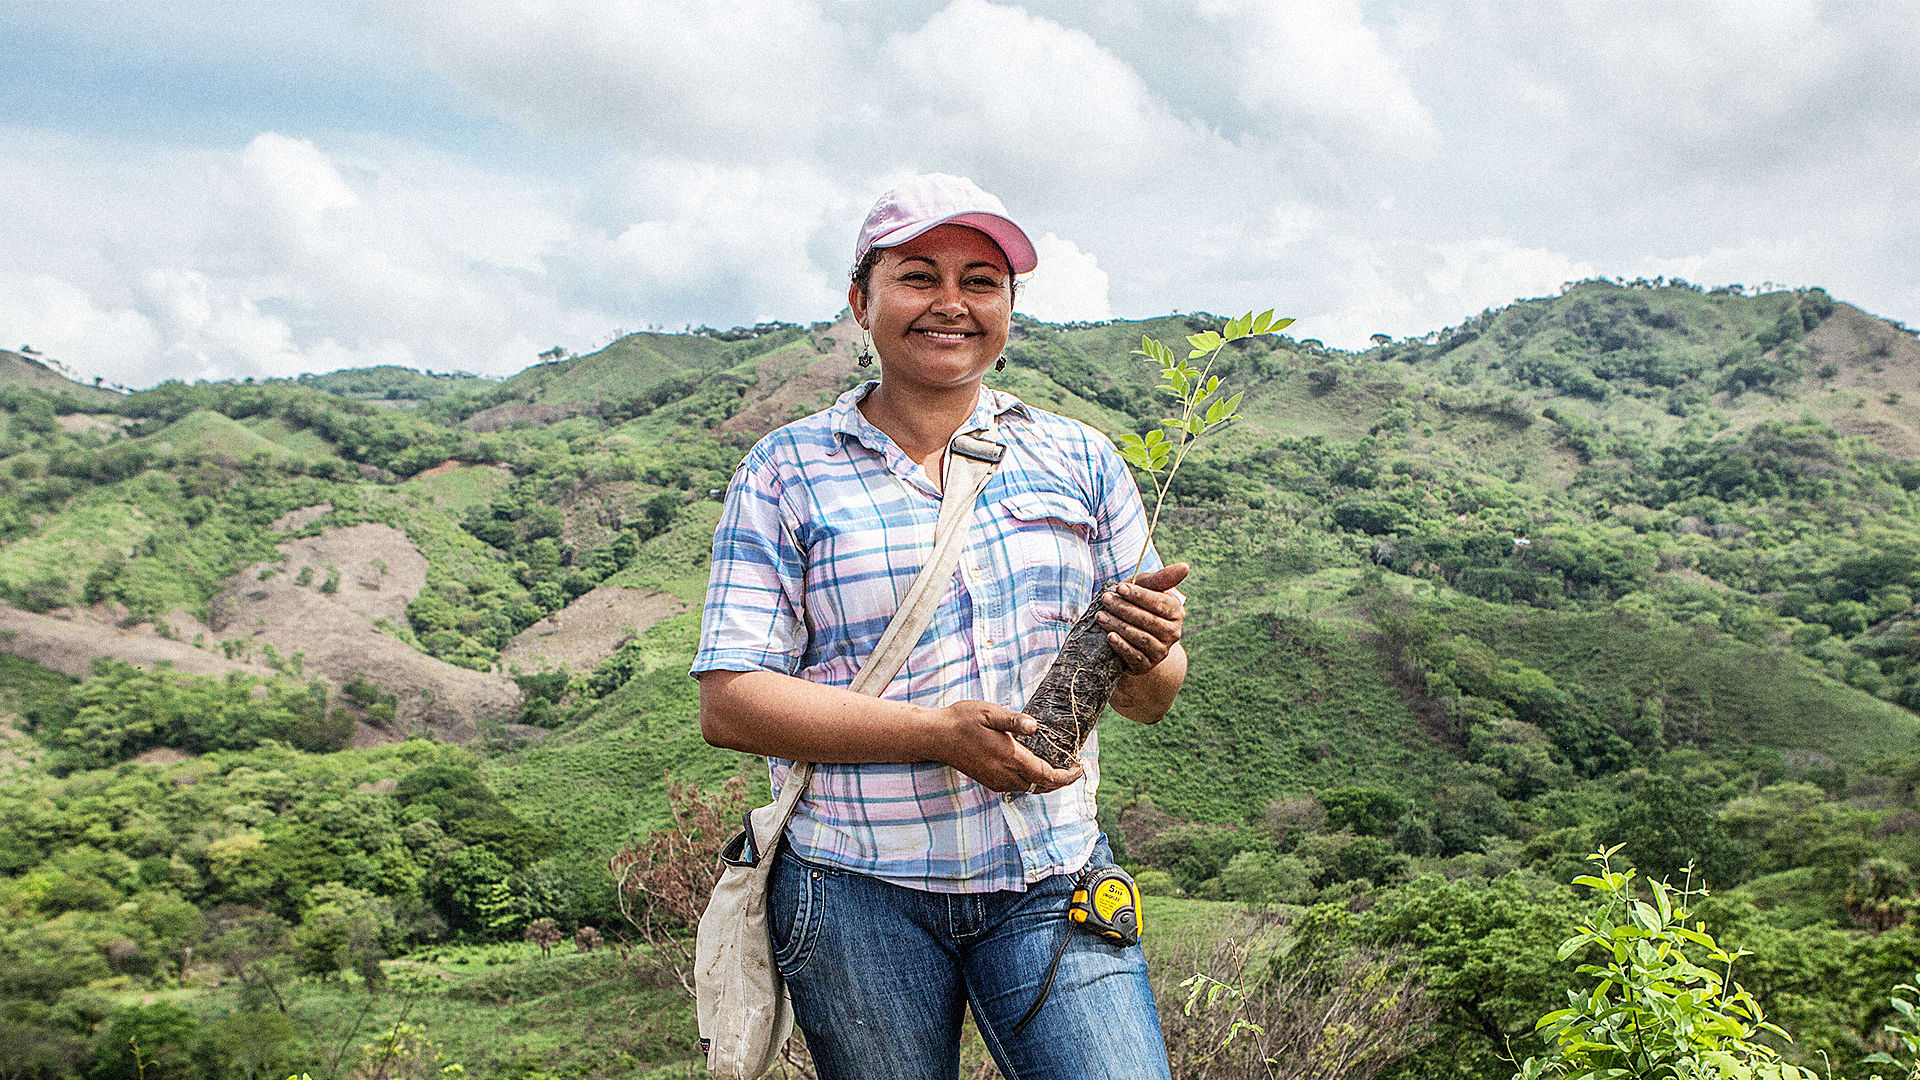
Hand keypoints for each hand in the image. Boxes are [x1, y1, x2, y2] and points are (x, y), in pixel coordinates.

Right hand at [933, 700, 1083, 793]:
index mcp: (1009, 758)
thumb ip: (1013, 720)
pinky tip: (1034, 767)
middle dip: (1060, 779)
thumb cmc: (962, 720)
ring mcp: (996, 780)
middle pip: (1041, 786)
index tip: (1079, 767)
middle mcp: (1005, 775)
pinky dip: (1031, 781)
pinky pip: (1017, 787)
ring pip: (1030, 788)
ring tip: (1058, 765)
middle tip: (1074, 765)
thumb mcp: (989, 713)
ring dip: (1046, 781)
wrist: (936, 737)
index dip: (1066, 775)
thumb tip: (1034, 726)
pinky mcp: (989, 781)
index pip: (1046, 776)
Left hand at [1097, 563, 1188, 674]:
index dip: (1139, 595)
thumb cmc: (1137, 604)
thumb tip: (1186, 566)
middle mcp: (1174, 633)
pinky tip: (1109, 636)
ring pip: (1141, 638)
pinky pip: (1135, 656)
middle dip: (1125, 609)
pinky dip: (1121, 646)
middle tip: (1106, 599)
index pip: (1159, 603)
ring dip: (1119, 625)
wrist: (1128, 634)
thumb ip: (1162, 578)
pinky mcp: (1147, 665)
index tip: (1119, 588)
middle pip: (1149, 621)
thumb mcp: (1147, 588)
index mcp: (1176, 612)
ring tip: (1100, 616)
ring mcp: (1162, 651)